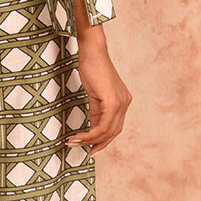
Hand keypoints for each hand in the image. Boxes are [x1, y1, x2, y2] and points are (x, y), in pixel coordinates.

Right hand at [68, 29, 131, 153]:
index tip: (90, 147)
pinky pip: (103, 126)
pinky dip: (91, 134)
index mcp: (123, 100)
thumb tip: (93, 126)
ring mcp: (121, 103)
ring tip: (74, 142)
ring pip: (108, 131)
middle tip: (80, 148)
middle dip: (96, 143)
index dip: (103, 140)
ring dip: (90, 140)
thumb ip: (97, 110)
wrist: (92, 52)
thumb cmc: (91, 68)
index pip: (115, 127)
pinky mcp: (113, 102)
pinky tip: (79, 136)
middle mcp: (125, 103)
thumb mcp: (95, 93)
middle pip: (113, 132)